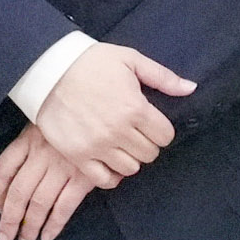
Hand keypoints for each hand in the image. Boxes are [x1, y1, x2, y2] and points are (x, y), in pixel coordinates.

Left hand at [0, 126, 98, 239]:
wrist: (103, 110)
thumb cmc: (71, 119)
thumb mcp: (45, 123)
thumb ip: (30, 147)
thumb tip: (13, 183)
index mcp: (28, 140)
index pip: (3, 169)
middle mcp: (42, 154)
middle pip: (18, 192)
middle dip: (9, 219)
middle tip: (5, 238)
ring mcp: (62, 166)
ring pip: (39, 203)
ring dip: (30, 226)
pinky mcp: (83, 176)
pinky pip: (64, 206)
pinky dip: (54, 224)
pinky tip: (47, 236)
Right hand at [26, 42, 191, 185]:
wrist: (48, 70)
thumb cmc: (91, 62)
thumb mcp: (130, 59)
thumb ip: (163, 77)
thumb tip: (191, 88)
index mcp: (135, 108)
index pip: (165, 136)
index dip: (161, 130)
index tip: (150, 123)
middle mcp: (118, 131)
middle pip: (150, 154)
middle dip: (147, 143)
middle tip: (135, 132)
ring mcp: (97, 146)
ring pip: (131, 168)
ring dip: (130, 158)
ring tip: (121, 144)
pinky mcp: (78, 155)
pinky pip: (104, 179)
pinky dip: (111, 175)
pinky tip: (109, 160)